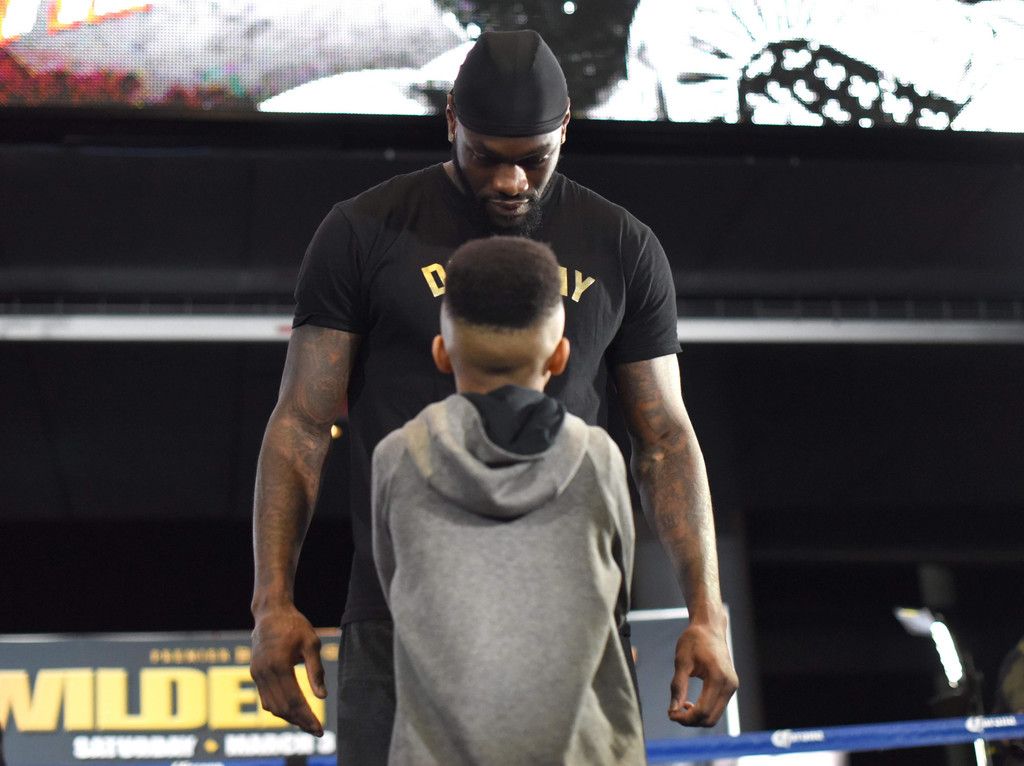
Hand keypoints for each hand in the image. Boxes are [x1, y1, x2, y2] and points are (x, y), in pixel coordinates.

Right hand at [250, 604, 326, 735]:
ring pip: (272, 706)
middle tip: (316, 731)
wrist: (270, 613)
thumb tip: (322, 696)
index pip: (294, 700)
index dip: (307, 717)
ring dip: (289, 718)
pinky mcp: (254, 673)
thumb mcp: (311, 643)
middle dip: (300, 722)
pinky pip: (265, 698)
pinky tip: (292, 712)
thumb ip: (315, 670)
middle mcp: (264, 672)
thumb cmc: (294, 625)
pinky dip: (278, 708)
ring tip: (307, 723)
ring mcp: (257, 674)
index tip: (320, 729)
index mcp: (279, 665)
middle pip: (282, 707)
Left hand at [668, 621, 737, 726]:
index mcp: (718, 677)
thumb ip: (678, 687)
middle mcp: (729, 685)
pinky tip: (689, 703)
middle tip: (673, 713)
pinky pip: (717, 707)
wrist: (709, 628)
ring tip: (680, 707)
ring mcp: (732, 687)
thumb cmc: (694, 640)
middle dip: (690, 721)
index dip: (685, 718)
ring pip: (714, 716)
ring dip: (696, 718)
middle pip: (710, 718)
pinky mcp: (730, 687)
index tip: (670, 714)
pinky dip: (703, 711)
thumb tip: (672, 710)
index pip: (703, 710)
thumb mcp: (681, 661)